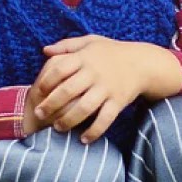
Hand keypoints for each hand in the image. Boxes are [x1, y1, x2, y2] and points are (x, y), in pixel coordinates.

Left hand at [24, 36, 181, 142]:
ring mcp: (107, 88)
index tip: (38, 91)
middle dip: (51, 105)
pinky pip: (105, 119)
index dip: (46, 81)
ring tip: (57, 128)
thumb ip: (67, 45)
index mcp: (85, 58)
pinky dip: (94, 131)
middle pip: (68, 90)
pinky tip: (83, 139)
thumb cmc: (111, 52)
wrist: (143, 62)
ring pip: (84, 108)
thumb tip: (44, 51)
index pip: (59, 68)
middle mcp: (95, 73)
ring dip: (68, 120)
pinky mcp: (119, 101)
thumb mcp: (90, 42)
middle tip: (39, 115)